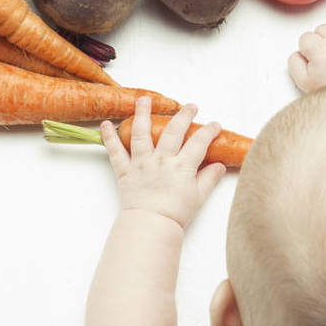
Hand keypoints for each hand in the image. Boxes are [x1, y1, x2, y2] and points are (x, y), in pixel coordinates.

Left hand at [101, 97, 226, 228]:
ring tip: (144, 99)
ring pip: (141, 134)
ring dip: (142, 114)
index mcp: (182, 166)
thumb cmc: (176, 214)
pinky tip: (106, 124)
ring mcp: (141, 164)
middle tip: (190, 106)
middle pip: (173, 131)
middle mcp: (162, 160)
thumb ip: (209, 178)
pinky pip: (115, 152)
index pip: (199, 143)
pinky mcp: (124, 172)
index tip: (214, 125)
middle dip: (183, 116)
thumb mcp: (198, 196)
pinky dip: (109, 138)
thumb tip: (219, 165)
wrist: (151, 226)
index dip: (208, 132)